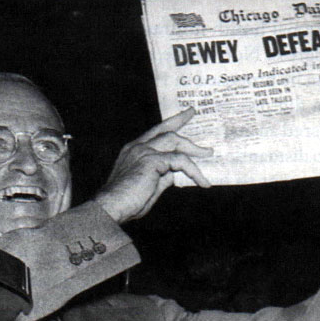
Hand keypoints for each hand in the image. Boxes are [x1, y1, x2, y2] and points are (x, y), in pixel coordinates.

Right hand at [95, 108, 212, 222]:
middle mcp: (138, 146)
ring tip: (208, 154)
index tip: (182, 116)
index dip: (170, 123)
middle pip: (166, 130)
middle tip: (193, 113)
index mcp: (134, 150)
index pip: (155, 132)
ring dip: (194, 148)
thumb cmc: (127, 201)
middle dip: (181, 120)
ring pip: (175, 140)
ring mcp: (144, 151)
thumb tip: (176, 174)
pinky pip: (180, 161)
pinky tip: (202, 181)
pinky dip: (194, 170)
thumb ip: (162, 176)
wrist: (112, 207)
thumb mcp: (149, 185)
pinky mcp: (152, 161)